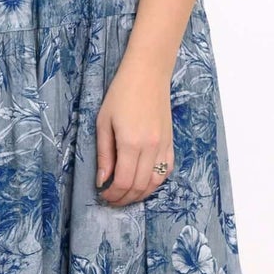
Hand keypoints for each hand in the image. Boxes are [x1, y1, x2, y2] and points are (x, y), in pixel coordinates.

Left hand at [95, 58, 174, 206]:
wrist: (148, 74)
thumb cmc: (121, 93)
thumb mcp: (104, 122)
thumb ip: (104, 154)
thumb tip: (102, 180)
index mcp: (131, 143)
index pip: (124, 181)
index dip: (113, 194)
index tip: (103, 195)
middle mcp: (151, 148)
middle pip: (140, 186)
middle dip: (125, 198)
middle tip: (112, 200)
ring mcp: (164, 146)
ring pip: (155, 182)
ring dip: (141, 194)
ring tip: (126, 196)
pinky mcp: (170, 142)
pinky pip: (166, 171)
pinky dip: (155, 182)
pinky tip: (144, 183)